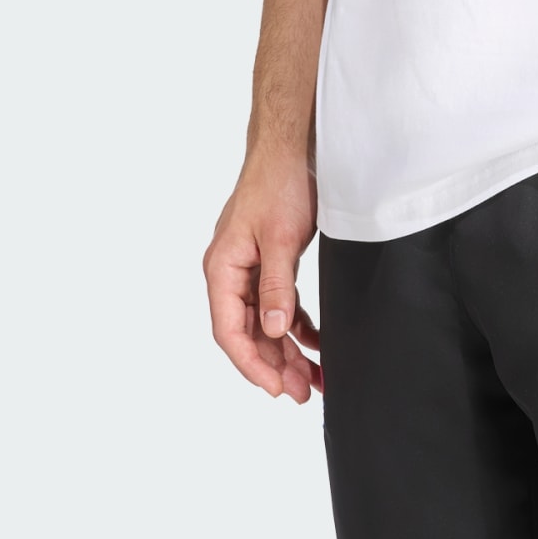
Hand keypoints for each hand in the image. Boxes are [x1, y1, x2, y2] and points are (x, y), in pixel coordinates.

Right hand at [204, 146, 323, 402]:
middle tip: (303, 391)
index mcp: (221, 268)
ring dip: (287, 351)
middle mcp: (230, 273)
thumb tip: (274, 332)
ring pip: (265, 324)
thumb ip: (276, 287)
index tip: (277, 387)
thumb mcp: (280, 238)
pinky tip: (316, 344)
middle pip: (248, 333)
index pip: (229, 330)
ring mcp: (249, 270)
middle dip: (275, 365)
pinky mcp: (269, 264)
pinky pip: (279, 306)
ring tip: (313, 378)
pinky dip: (297, 326)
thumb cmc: (278, 184)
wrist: (290, 147)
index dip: (252, 364)